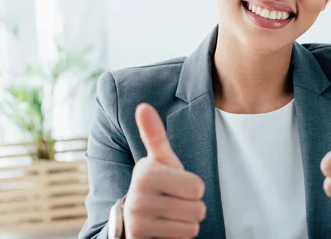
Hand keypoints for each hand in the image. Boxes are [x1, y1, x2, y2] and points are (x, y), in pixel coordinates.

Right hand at [123, 103, 206, 238]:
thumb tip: (143, 106)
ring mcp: (138, 222)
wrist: (133, 219)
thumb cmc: (157, 184)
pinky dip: (179, 236)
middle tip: (175, 201)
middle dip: (192, 206)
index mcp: (145, 172)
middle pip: (197, 208)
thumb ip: (154, 134)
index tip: (177, 184)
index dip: (195, 188)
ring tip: (170, 214)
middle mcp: (137, 197)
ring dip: (186, 223)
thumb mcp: (159, 160)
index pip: (197, 188)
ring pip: (191, 227)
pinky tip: (165, 229)